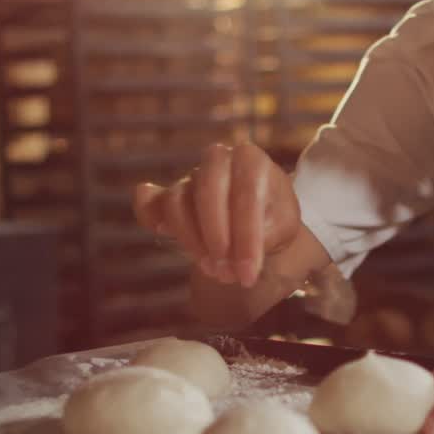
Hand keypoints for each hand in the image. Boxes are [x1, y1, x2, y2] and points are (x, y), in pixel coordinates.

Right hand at [133, 143, 299, 287]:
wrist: (259, 222)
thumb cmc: (273, 219)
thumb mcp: (284, 227)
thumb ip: (268, 234)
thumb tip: (246, 247)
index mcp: (251, 160)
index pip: (247, 194)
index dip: (247, 238)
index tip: (248, 273)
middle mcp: (218, 161)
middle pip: (207, 191)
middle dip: (216, 238)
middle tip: (227, 272)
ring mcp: (191, 177)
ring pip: (177, 202)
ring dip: (193, 242)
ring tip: (215, 270)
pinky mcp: (168, 195)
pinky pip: (149, 202)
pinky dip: (150, 217)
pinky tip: (162, 233)